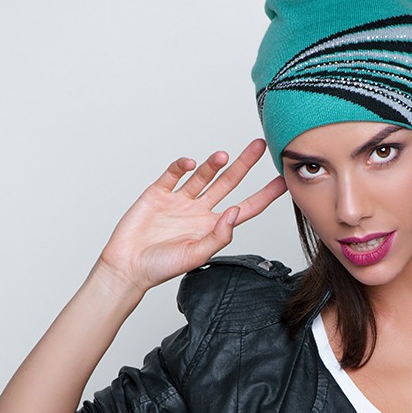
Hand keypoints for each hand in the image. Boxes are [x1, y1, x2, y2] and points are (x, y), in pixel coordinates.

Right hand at [97, 139, 286, 296]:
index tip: (284, 181)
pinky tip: (188, 163)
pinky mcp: (158, 193)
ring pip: (202, 176)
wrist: (128, 266)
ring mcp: (179, 200)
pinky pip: (173, 174)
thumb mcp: (197, 255)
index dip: (265, 195)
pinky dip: (181, 166)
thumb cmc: (162, 267)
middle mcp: (199, 211)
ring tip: (222, 156)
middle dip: (244, 164)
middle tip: (259, 145)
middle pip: (228, 183)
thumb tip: (236, 212)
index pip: (246, 207)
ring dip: (213, 164)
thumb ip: (219, 235)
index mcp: (213, 227)